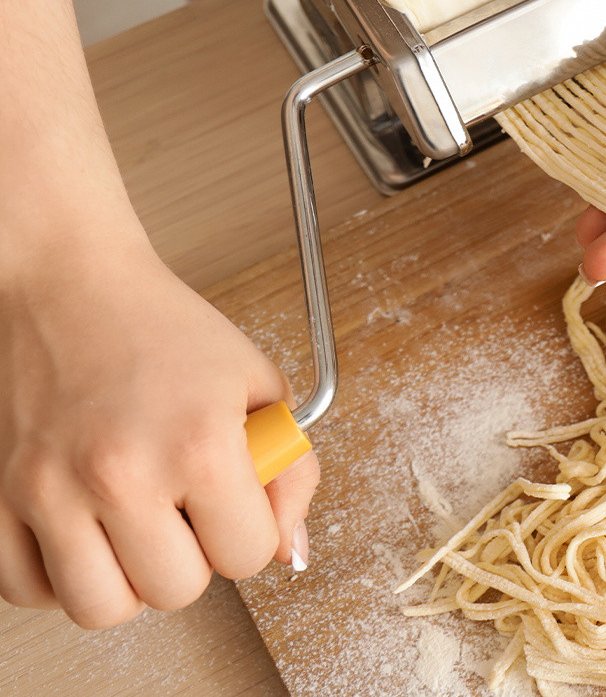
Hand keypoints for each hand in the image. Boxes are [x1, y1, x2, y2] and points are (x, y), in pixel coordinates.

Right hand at [0, 233, 318, 627]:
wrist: (69, 285)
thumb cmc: (164, 329)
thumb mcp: (258, 385)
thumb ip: (291, 471)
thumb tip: (289, 550)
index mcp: (198, 443)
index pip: (247, 555)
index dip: (250, 532)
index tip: (235, 503)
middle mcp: (120, 472)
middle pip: (175, 592)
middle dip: (193, 558)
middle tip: (184, 510)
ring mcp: (50, 489)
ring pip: (99, 609)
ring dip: (126, 580)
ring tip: (135, 529)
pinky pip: (27, 590)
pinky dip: (60, 576)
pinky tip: (84, 532)